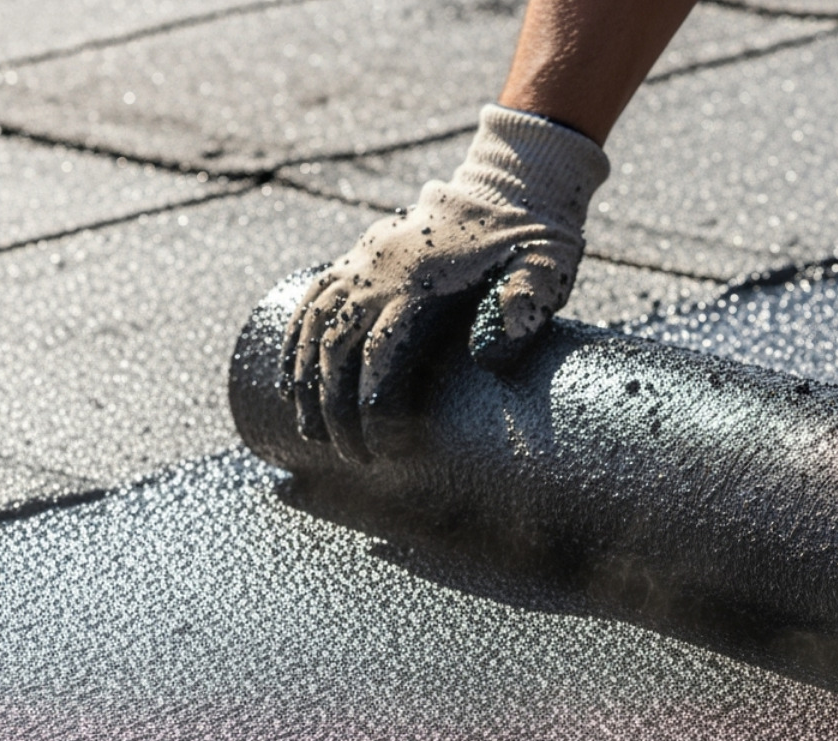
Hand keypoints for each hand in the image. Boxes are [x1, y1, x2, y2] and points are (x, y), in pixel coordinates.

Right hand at [280, 104, 609, 460]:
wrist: (511, 185)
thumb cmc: (534, 240)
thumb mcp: (546, 267)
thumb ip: (526, 303)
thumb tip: (487, 357)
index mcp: (425, 283)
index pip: (383, 352)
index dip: (376, 405)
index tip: (385, 447)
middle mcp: (383, 272)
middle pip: (338, 348)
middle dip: (336, 410)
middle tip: (353, 459)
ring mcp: (365, 263)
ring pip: (315, 327)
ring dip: (306, 384)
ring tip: (312, 434)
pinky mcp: (358, 258)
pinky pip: (312, 301)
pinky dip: (294, 342)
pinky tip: (291, 381)